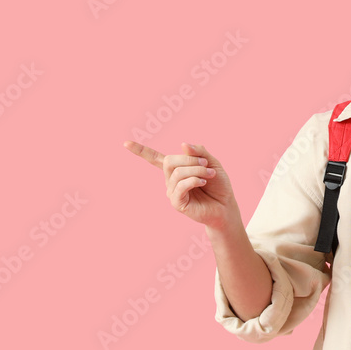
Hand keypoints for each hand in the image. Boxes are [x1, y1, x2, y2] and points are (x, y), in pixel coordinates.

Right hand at [123, 140, 240, 229]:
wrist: (225, 206)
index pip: (154, 158)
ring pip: (177, 173)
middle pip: (169, 161)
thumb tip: (182, 144)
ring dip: (197, 170)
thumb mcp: (212, 163)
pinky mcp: (177, 203)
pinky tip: (203, 182)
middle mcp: (170, 179)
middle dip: (189, 159)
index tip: (125, 143)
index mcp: (176, 169)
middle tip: (206, 164)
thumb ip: (199, 152)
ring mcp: (172, 192)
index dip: (140, 151)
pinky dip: (193, 180)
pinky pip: (180, 186)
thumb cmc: (218, 184)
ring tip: (210, 175)